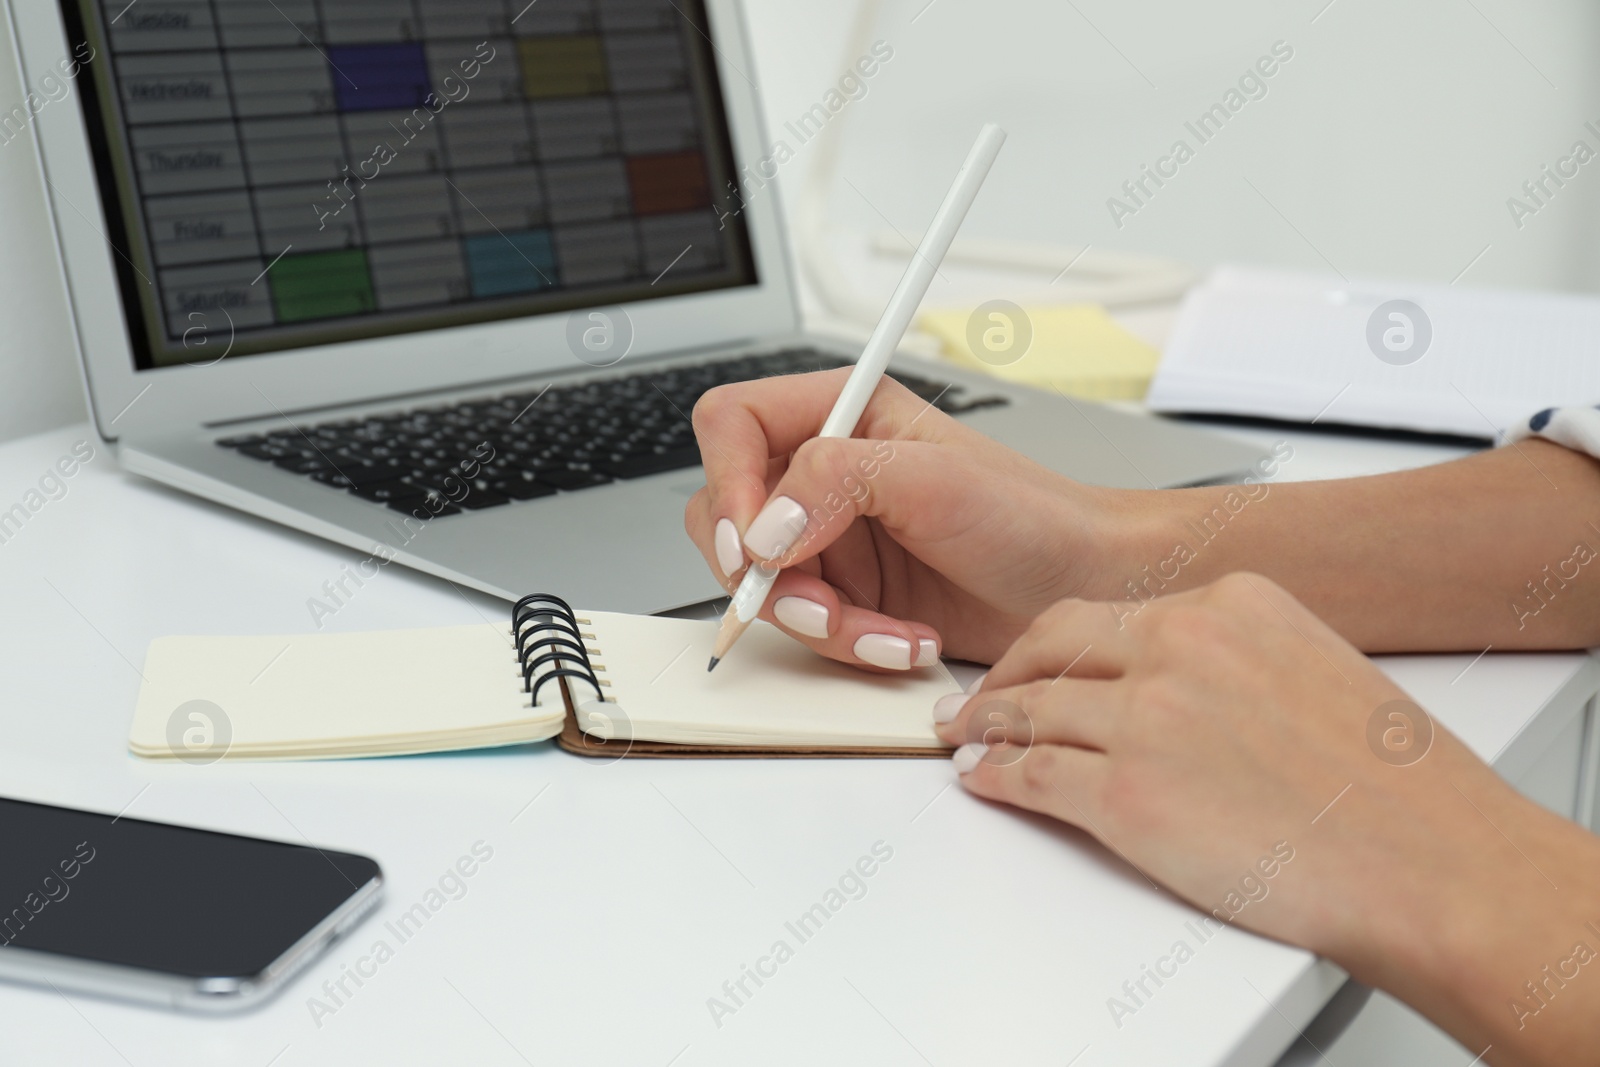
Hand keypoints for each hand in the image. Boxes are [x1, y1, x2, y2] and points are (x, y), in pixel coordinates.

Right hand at [686, 369, 1116, 668]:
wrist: (1082, 588)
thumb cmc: (1033, 516)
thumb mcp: (937, 480)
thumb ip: (838, 480)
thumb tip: (764, 526)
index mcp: (841, 413)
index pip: (733, 424)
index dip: (729, 482)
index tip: (755, 539)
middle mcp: (825, 473)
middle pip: (727, 515)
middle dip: (766, 572)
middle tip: (815, 601)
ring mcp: (831, 538)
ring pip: (761, 583)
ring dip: (817, 621)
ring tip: (882, 630)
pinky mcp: (847, 594)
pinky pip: (804, 627)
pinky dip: (847, 644)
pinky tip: (902, 640)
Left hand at [932, 573, 1599, 1062]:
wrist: (1431, 863)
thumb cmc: (1395, 787)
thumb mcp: (1316, 668)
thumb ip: (1235, 659)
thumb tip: (1178, 685)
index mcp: (1231, 604)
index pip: (1111, 614)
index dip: (1059, 644)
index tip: (1040, 659)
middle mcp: (1181, 645)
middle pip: (1055, 645)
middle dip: (1009, 672)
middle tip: (982, 694)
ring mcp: (1147, 717)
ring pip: (1032, 709)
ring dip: (989, 725)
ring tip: (968, 738)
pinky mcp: (1126, 794)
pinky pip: (1032, 775)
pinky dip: (996, 777)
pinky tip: (984, 779)